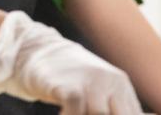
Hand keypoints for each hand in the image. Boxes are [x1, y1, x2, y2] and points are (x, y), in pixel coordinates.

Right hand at [0, 11, 140, 114]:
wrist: (39, 51)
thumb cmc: (70, 79)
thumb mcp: (98, 91)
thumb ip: (114, 106)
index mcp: (122, 86)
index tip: (109, 114)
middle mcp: (111, 82)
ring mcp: (91, 83)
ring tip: (75, 112)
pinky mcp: (69, 86)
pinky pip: (76, 109)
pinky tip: (62, 114)